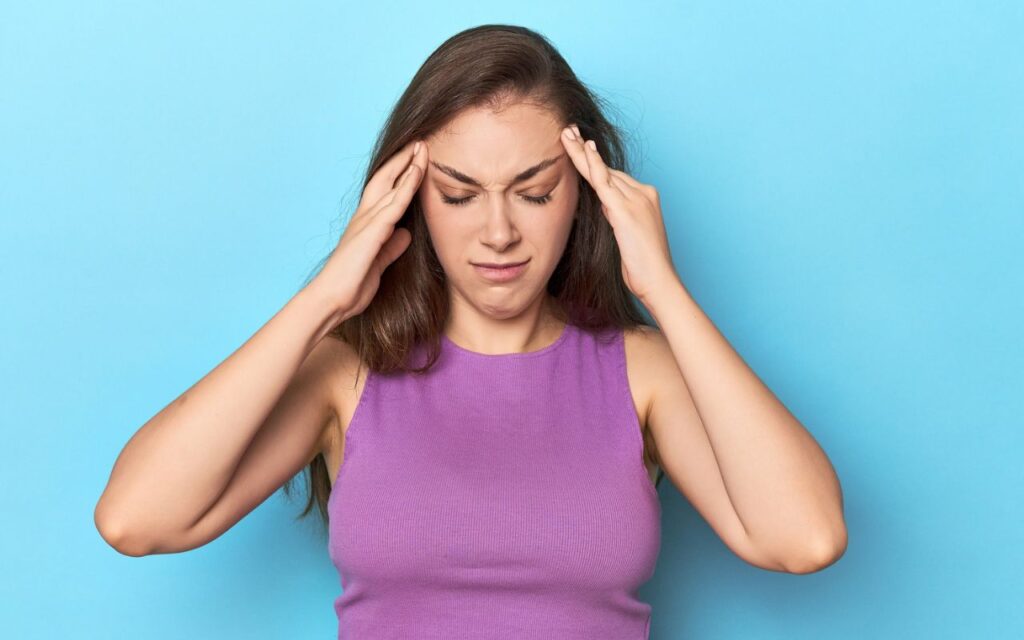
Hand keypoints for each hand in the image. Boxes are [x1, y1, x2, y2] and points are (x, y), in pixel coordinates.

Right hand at [314, 139, 427, 319]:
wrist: (332, 299)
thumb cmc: (352, 284)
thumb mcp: (380, 262)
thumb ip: (392, 247)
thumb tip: (405, 234)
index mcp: (367, 224)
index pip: (385, 190)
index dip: (400, 173)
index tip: (416, 158)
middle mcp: (365, 217)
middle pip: (386, 178)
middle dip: (403, 159)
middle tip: (420, 142)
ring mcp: (367, 222)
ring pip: (391, 185)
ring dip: (408, 165)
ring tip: (422, 146)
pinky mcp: (372, 232)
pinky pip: (394, 204)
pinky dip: (407, 187)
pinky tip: (418, 173)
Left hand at [560, 124, 678, 305]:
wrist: (659, 281)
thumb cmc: (644, 266)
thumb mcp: (627, 236)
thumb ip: (617, 216)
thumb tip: (603, 205)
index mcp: (645, 198)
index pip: (615, 177)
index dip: (595, 163)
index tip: (582, 147)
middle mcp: (643, 193)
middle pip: (607, 168)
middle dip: (586, 150)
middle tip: (569, 130)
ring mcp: (636, 199)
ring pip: (603, 170)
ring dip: (582, 151)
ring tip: (566, 134)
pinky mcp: (626, 210)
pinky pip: (604, 182)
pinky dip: (591, 165)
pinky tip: (582, 150)